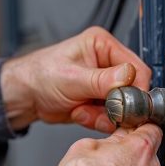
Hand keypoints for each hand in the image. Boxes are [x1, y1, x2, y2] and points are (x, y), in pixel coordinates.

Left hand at [1, 26, 150, 131]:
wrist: (28, 96)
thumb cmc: (42, 76)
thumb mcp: (72, 77)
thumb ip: (102, 79)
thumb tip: (129, 76)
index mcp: (102, 46)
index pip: (135, 67)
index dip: (136, 88)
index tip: (128, 103)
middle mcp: (106, 64)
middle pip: (131, 88)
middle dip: (117, 104)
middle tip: (102, 110)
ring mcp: (104, 84)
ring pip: (121, 105)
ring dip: (104, 114)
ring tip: (83, 110)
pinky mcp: (100, 100)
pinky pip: (110, 115)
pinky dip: (98, 119)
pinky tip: (81, 113)